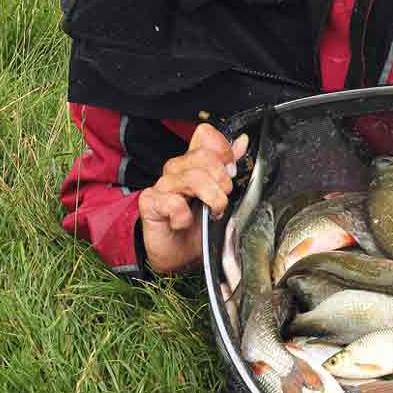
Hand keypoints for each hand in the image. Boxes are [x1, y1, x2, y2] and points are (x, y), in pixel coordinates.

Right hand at [138, 125, 249, 272]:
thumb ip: (229, 166)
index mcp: (194, 163)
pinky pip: (173, 202)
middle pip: (203, 156)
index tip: (231, 170)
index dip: (223, 149)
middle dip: (222, 180)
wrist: (180, 256)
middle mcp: (177, 170)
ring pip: (192, 178)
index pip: (205, 135)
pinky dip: (184, 217)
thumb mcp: (220, 195)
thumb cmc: (199, 227)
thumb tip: (242, 142)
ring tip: (213, 213)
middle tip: (224, 198)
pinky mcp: (150, 203)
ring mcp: (162, 185)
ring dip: (211, 199)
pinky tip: (184, 223)